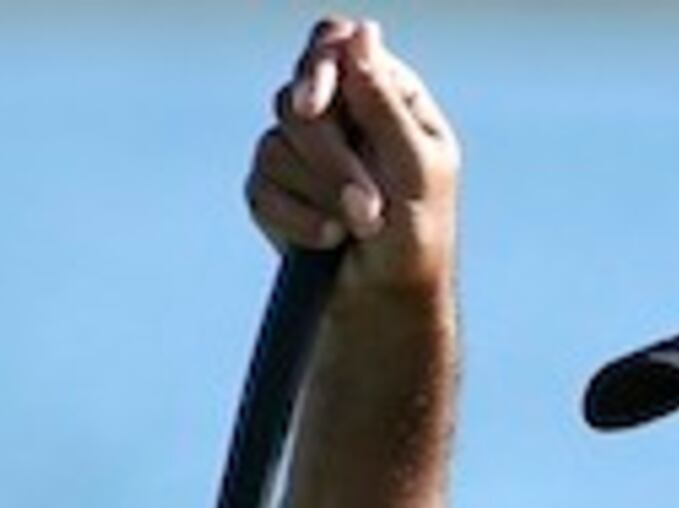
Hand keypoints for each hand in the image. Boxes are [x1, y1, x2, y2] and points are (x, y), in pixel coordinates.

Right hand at [246, 17, 457, 293]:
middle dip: (329, 159)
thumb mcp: (415, 169)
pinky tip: (328, 240)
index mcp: (383, 94)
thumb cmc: (418, 238)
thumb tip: (363, 34)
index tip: (313, 105)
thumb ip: (384, 103)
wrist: (386, 303)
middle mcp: (339, 113)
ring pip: (274, 144)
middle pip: (297, 97)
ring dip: (320, 196)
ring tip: (359, 228)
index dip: (318, 66)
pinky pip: (260, 186)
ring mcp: (301, 149)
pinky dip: (297, 220)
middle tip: (367, 208)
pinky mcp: (272, 187)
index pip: (335, 44)